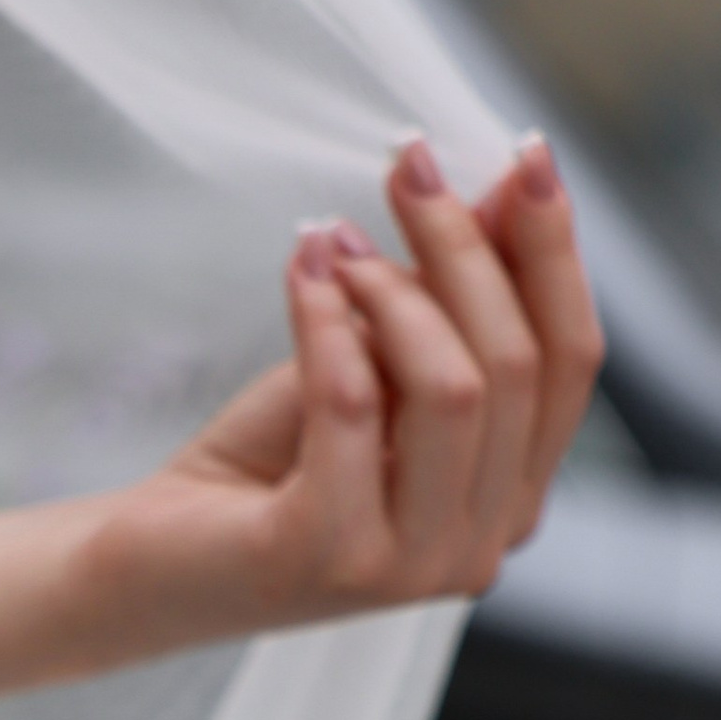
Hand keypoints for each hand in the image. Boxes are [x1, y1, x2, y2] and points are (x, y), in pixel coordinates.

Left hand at [141, 133, 605, 635]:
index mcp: (510, 503)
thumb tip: (514, 185)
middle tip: (408, 165)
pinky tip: (302, 270)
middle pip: (515, 366)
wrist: (149, 562)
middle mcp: (478, 550)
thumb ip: (449, 301)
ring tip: (334, 245)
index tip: (525, 152)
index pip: (571, 363)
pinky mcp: (327, 556)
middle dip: (465, 245)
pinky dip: (326, 322)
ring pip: (453, 387)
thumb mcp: (374, 366)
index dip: (554, 252)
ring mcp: (408, 568)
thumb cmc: (266, 464)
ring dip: (394, 288)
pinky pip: (351, 404)